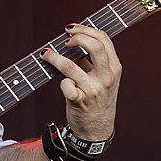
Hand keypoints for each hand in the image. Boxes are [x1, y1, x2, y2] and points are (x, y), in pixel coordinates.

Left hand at [42, 23, 121, 140]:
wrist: (97, 130)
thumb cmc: (97, 101)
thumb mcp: (104, 79)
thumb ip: (93, 61)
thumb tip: (73, 40)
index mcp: (114, 68)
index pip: (104, 39)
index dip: (85, 29)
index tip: (71, 29)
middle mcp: (106, 77)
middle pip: (95, 47)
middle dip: (77, 37)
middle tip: (64, 40)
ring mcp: (93, 89)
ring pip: (71, 65)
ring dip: (54, 57)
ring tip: (46, 54)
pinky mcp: (79, 101)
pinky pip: (65, 85)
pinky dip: (61, 82)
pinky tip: (64, 85)